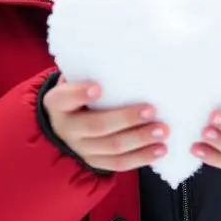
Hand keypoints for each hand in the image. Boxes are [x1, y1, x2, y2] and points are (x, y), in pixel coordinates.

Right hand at [43, 77, 168, 172]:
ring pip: (112, 148)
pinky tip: (160, 150)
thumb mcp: (75, 79)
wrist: (64, 122)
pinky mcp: (95, 162)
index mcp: (58, 103)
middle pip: (97, 126)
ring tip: (162, 131)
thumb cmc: (78, 92)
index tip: (98, 87)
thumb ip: (92, 71)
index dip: (80, 93)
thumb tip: (126, 57)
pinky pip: (119, 163)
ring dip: (140, 140)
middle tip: (151, 110)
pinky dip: (142, 158)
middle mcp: (67, 128)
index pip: (65, 98)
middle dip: (126, 119)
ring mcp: (81, 148)